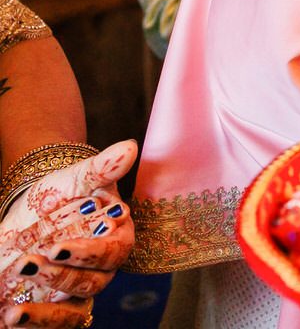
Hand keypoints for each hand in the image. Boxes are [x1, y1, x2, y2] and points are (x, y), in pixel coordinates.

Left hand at [0, 140, 137, 327]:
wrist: (34, 213)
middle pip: (92, 283)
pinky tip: (10, 318)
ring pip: (75, 313)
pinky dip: (35, 325)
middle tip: (27, 262)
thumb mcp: (75, 178)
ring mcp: (78, 291)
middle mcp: (101, 270)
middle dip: (60, 276)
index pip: (112, 252)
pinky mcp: (56, 308)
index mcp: (116, 237)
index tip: (57, 248)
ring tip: (14, 307)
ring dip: (46, 313)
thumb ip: (101, 168)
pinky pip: (55, 325)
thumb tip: (129, 146)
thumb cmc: (61, 193)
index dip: (88, 254)